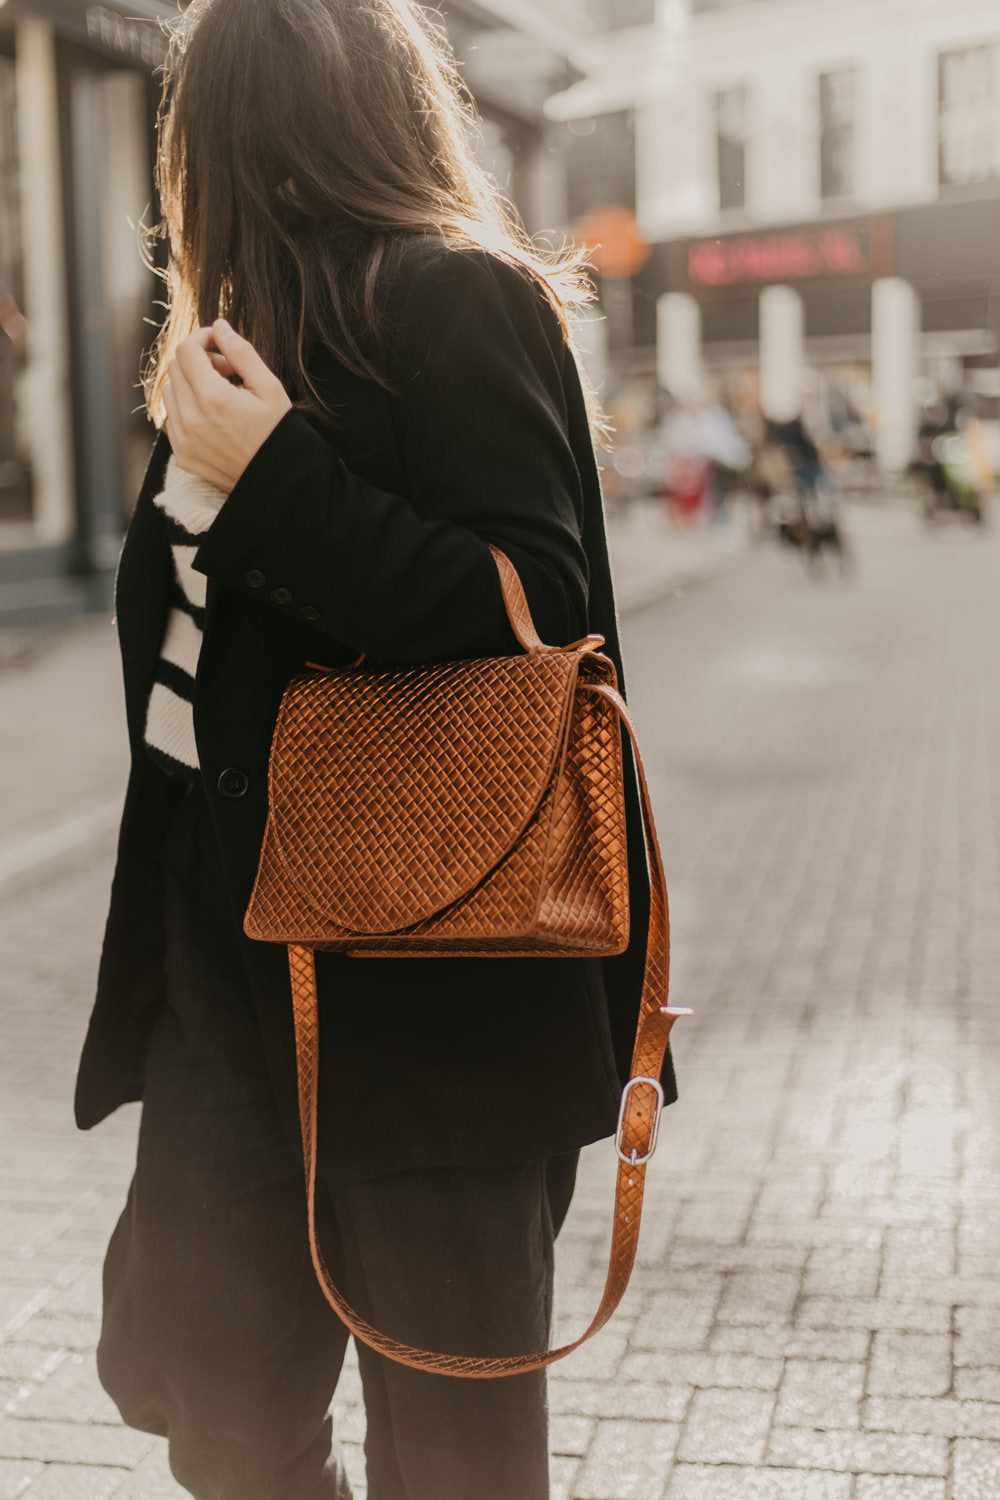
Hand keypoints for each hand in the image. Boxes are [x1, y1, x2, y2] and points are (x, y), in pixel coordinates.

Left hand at [162, 319, 292, 490]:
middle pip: (176, 368)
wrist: (280, 483)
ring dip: (190, 384)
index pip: (187, 350)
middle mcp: (191, 419)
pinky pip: (171, 419)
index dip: (202, 338)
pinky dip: (186, 408)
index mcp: (213, 398)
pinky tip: (212, 416)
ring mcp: (183, 440)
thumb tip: (220, 326)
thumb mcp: (269, 387)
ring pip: (170, 392)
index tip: (219, 342)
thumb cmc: (279, 433)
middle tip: (226, 370)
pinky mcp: (182, 455)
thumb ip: (242, 352)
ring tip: (220, 394)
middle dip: (198, 359)